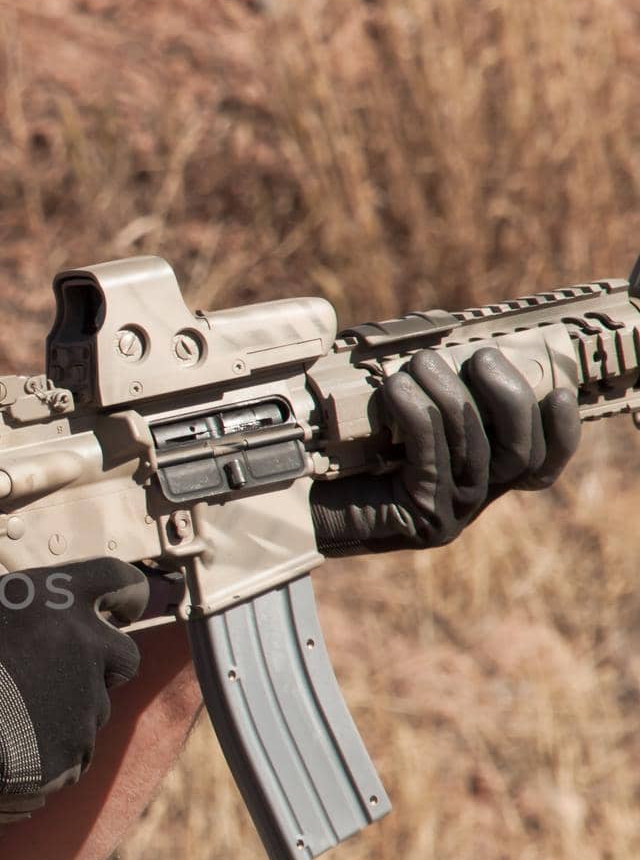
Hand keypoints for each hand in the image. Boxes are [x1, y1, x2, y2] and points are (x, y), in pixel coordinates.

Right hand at [0, 558, 145, 820]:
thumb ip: (3, 606)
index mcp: (57, 598)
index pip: (118, 579)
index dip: (126, 593)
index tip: (125, 606)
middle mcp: (84, 643)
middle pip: (124, 653)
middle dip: (105, 664)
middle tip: (68, 673)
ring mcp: (89, 697)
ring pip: (95, 705)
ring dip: (69, 710)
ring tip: (20, 717)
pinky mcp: (80, 743)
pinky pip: (75, 746)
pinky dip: (53, 747)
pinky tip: (16, 746)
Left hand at [310, 347, 580, 555]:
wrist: (298, 504)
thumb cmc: (345, 451)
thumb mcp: (398, 416)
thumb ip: (434, 391)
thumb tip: (444, 341)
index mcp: (480, 478)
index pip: (540, 465)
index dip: (561, 433)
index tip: (560, 392)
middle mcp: (472, 501)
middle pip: (518, 454)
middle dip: (507, 397)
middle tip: (480, 356)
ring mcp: (448, 514)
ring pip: (471, 450)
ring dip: (449, 396)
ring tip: (420, 363)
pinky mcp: (417, 517)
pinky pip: (428, 458)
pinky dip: (416, 416)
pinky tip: (398, 389)